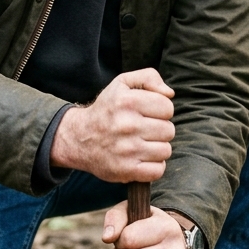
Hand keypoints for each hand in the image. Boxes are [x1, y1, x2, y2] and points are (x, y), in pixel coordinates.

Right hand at [49, 68, 174, 181]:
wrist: (79, 138)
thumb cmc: (107, 110)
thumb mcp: (122, 84)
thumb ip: (148, 77)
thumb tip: (169, 93)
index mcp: (127, 101)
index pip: (167, 107)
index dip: (161, 110)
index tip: (148, 113)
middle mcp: (127, 125)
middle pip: (169, 130)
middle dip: (159, 130)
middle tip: (144, 130)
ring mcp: (127, 150)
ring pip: (165, 151)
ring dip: (157, 148)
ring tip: (142, 144)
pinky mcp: (126, 170)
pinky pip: (158, 170)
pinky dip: (153, 167)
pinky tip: (142, 158)